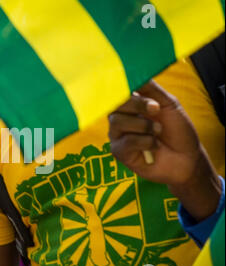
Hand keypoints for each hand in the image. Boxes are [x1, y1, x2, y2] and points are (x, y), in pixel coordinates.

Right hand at [108, 80, 220, 220]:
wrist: (186, 158)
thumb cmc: (177, 131)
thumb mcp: (168, 103)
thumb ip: (151, 89)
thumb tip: (135, 71)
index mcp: (130, 105)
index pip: (117, 91)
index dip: (122, 88)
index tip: (135, 88)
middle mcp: (120, 118)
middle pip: (114, 105)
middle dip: (137, 105)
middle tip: (156, 109)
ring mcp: (118, 135)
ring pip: (117, 122)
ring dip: (144, 126)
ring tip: (158, 131)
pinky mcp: (119, 152)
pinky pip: (125, 142)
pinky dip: (145, 142)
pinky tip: (154, 147)